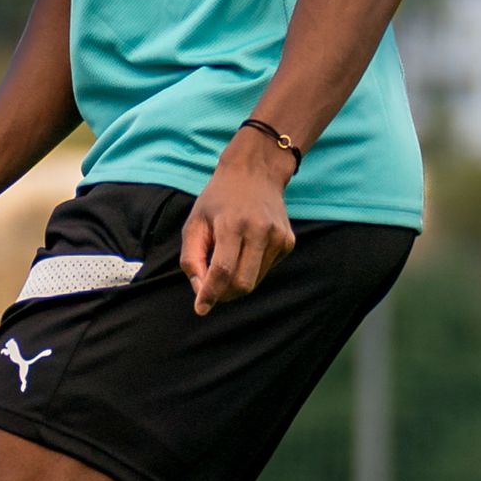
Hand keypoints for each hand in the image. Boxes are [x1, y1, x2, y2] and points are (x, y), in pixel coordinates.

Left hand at [182, 133, 297, 313]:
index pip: (222, 270)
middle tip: (211, 292)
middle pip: (242, 283)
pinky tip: (245, 249)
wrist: (255, 172)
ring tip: (226, 261)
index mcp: (232, 224)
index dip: (211, 293)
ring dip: (236, 282)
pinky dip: (251, 269)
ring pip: (255, 281)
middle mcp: (260, 231)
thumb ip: (191, 257)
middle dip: (224, 294)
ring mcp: (278, 237)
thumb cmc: (218, 199)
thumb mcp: (194, 222)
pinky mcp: (288, 242)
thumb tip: (200, 290)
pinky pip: (266, 270)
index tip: (201, 308)